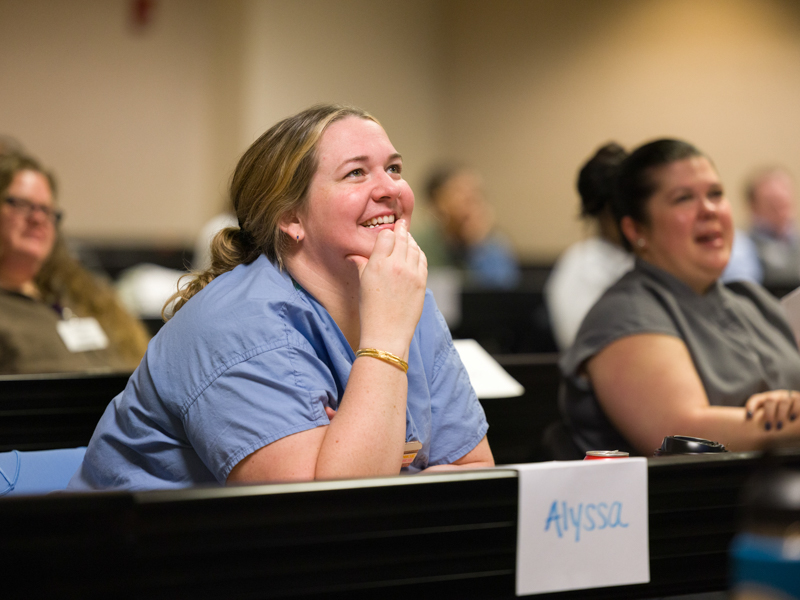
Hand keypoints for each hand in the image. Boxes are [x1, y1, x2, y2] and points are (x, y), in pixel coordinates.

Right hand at [346, 219, 427, 358]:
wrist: (386, 333)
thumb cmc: (370, 311)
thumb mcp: (362, 284)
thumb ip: (361, 264)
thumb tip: (354, 255)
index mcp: (377, 264)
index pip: (386, 235)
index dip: (387, 233)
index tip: (389, 232)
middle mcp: (395, 265)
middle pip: (402, 238)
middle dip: (401, 231)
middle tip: (402, 224)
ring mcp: (411, 273)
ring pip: (414, 247)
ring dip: (411, 241)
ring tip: (408, 238)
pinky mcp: (421, 282)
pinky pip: (422, 260)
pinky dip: (419, 254)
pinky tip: (415, 253)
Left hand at [745, 389, 799, 430]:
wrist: (795, 411)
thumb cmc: (779, 415)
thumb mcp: (770, 415)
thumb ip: (760, 419)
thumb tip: (748, 428)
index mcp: (765, 399)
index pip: (755, 399)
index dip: (751, 406)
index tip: (749, 417)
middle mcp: (776, 396)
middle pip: (770, 401)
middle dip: (768, 415)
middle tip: (768, 428)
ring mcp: (787, 396)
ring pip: (783, 402)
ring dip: (781, 415)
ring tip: (779, 427)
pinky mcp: (798, 398)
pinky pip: (797, 402)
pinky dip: (795, 410)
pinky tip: (792, 419)